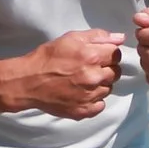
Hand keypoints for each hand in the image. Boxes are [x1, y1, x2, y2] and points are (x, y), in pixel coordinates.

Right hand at [0, 29, 125, 119]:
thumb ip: (98, 36)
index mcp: (92, 57)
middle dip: (106, 69)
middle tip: (89, 68)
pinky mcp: (84, 110)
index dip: (108, 54)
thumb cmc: (48, 57)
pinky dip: (94, 100)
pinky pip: (100, 105)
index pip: (116, 54)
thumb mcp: (70, 38)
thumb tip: (120, 38)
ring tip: (83, 81)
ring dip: (100, 84)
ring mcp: (90, 96)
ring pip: (108, 89)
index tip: (98, 55)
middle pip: (116, 73)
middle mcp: (94, 77)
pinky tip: (82, 94)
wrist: (28, 82)